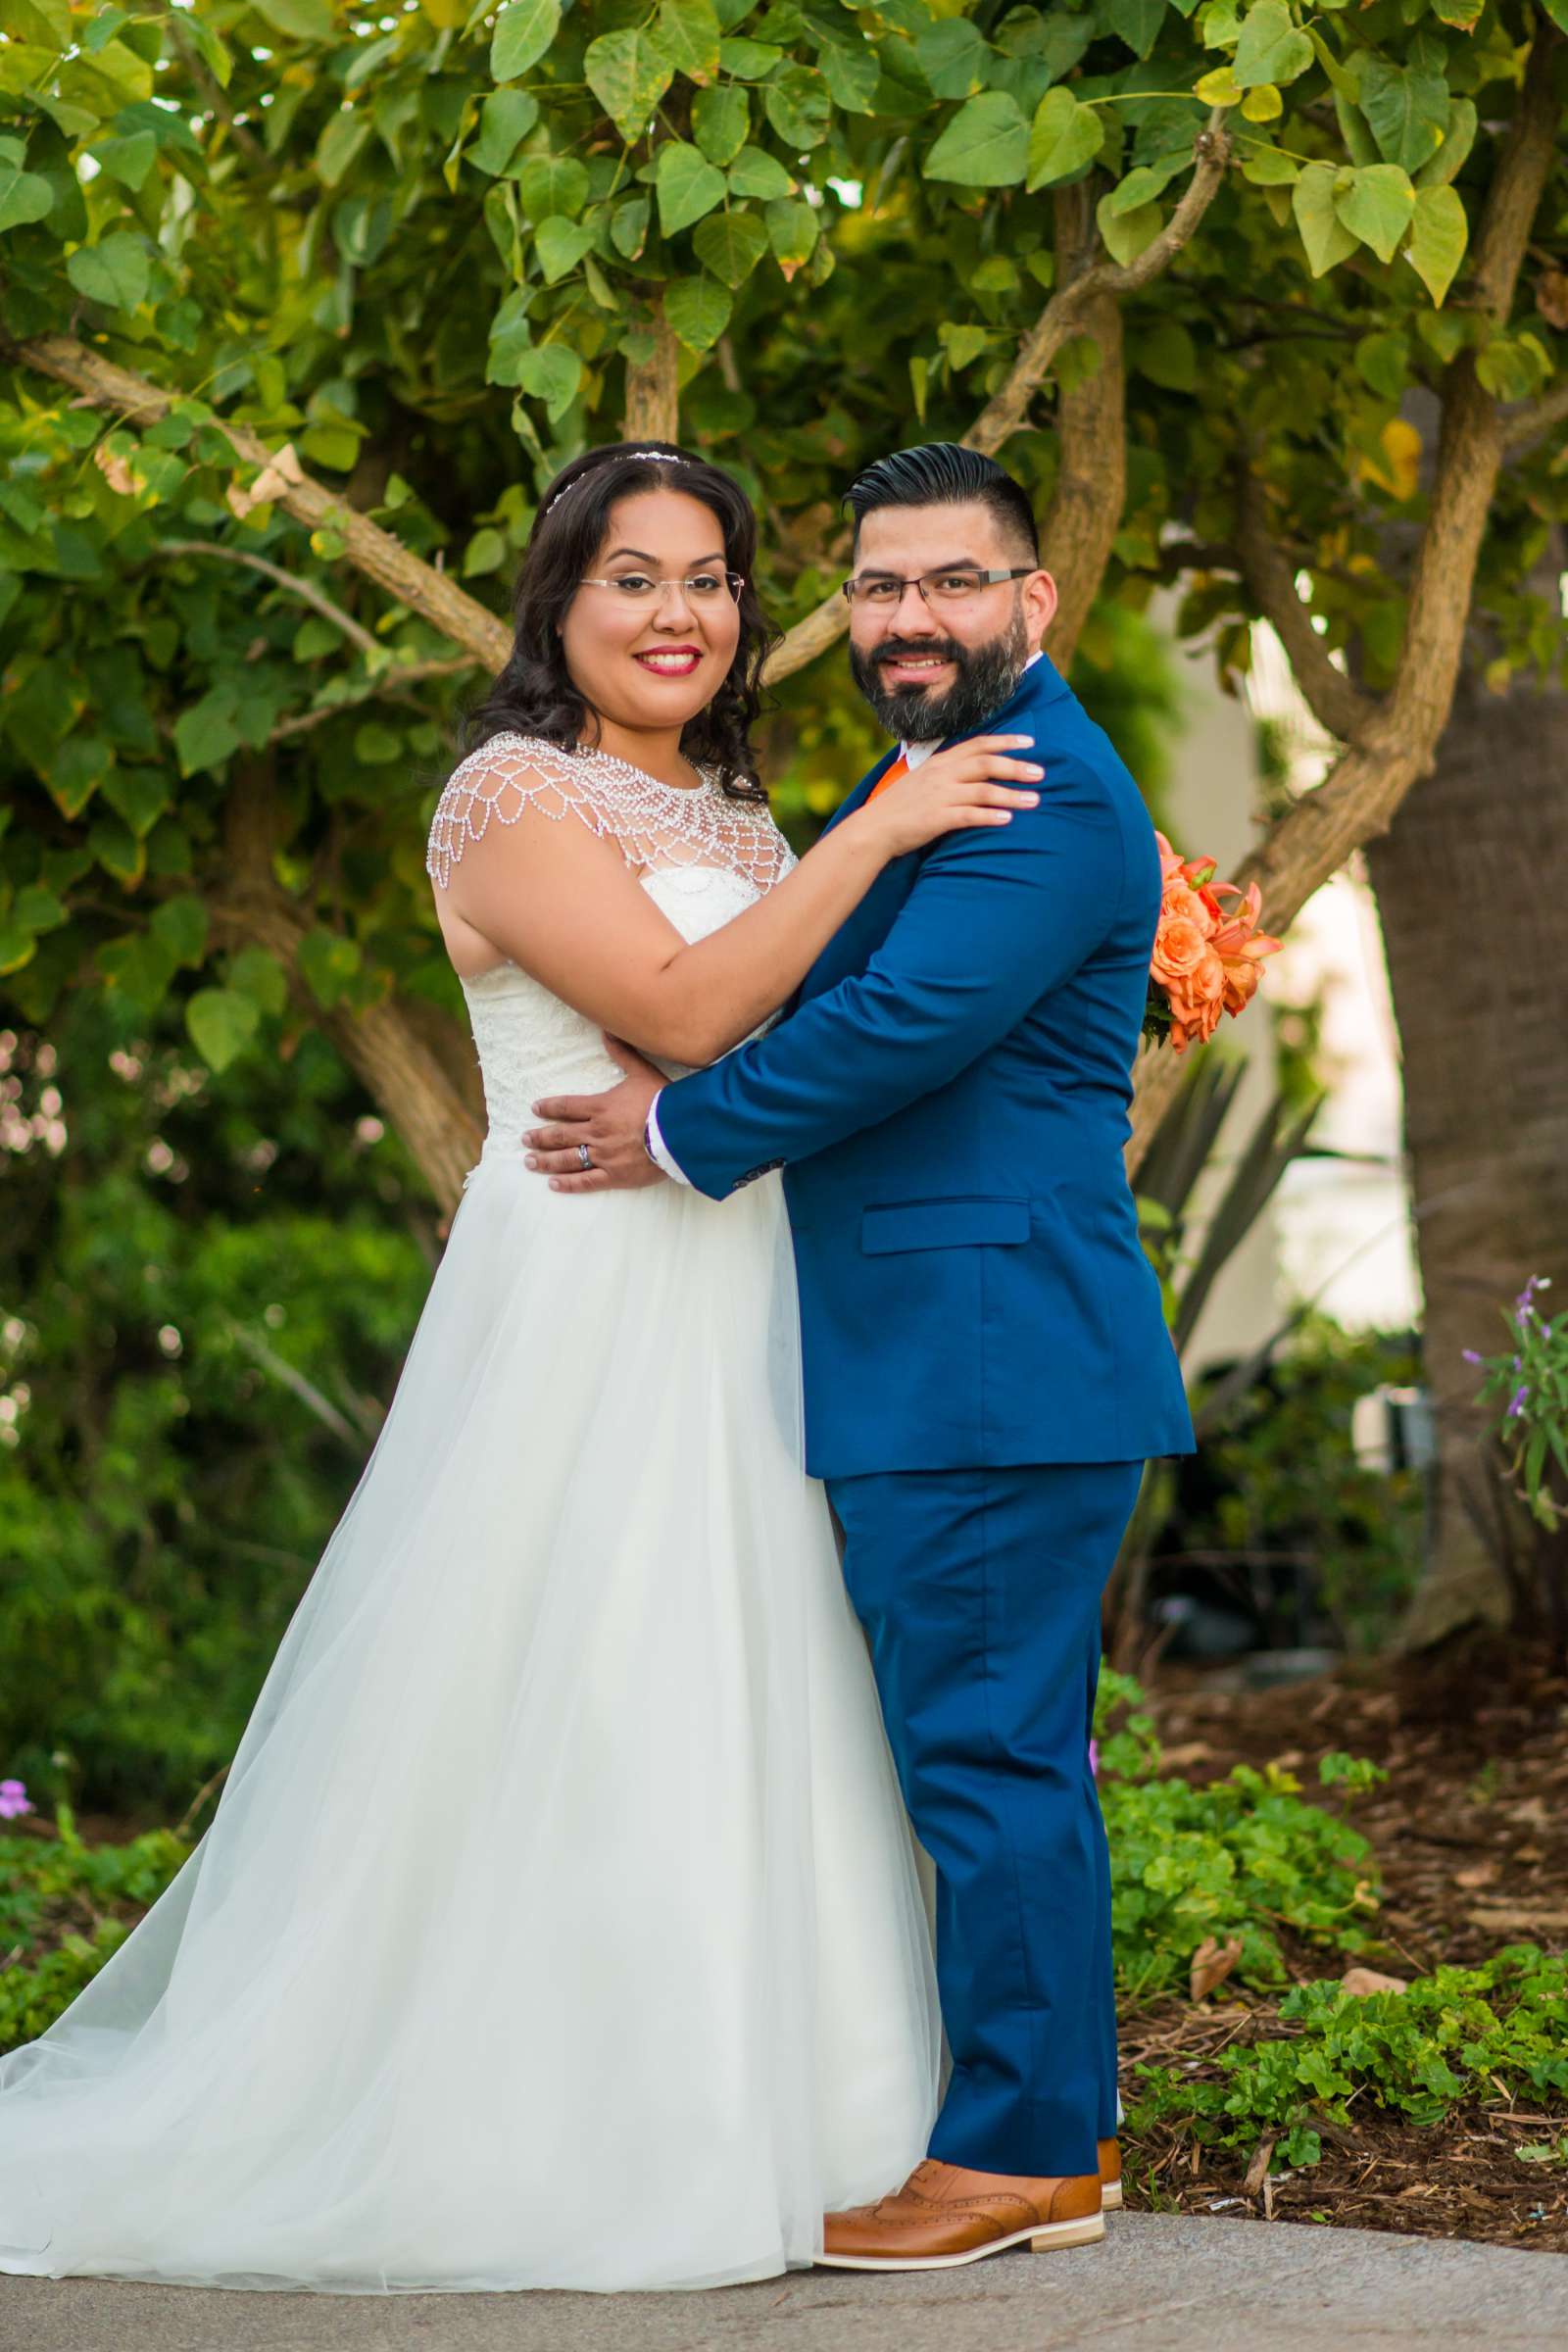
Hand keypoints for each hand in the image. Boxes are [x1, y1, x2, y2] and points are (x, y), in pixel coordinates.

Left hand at [523, 1035, 666, 1193]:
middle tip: (525, 1139)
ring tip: (529, 1162)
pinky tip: (553, 1183)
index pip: (567, 1107)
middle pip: (560, 1135)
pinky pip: (586, 1181)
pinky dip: (568, 1184)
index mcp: (600, 1107)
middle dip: (540, 1137)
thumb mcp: (642, 1073)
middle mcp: (596, 1132)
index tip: (535, 1109)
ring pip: (567, 1159)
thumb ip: (623, 1054)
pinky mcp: (615, 1176)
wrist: (680, 1132)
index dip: (549, 1107)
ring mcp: (604, 1156)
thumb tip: (607, 1031)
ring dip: (546, 1160)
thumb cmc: (662, 1101)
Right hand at [856, 735, 1043, 859]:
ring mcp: (940, 796)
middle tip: (1041, 773)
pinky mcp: (937, 819)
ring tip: (1035, 801)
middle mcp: (942, 775)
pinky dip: (990, 816)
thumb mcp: (924, 779)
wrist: (874, 828)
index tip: (1030, 742)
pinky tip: (1007, 820)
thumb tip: (974, 769)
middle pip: (986, 764)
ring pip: (983, 790)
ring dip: (1012, 795)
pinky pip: (969, 816)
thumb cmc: (901, 806)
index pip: (978, 745)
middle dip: (1016, 767)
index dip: (1006, 742)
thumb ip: (948, 772)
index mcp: (940, 762)